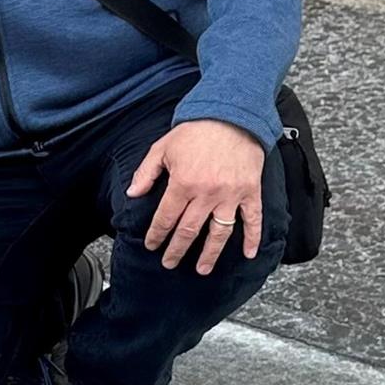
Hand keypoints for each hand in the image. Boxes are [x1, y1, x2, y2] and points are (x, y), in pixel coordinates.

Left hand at [127, 119, 264, 274]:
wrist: (232, 115)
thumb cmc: (196, 131)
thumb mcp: (163, 147)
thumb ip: (146, 172)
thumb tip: (132, 194)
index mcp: (183, 183)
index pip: (166, 218)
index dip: (157, 234)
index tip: (152, 245)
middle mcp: (206, 194)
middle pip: (189, 230)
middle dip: (177, 250)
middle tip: (169, 262)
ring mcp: (230, 195)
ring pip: (219, 233)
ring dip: (210, 254)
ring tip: (202, 268)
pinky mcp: (250, 192)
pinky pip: (253, 220)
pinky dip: (252, 238)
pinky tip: (248, 254)